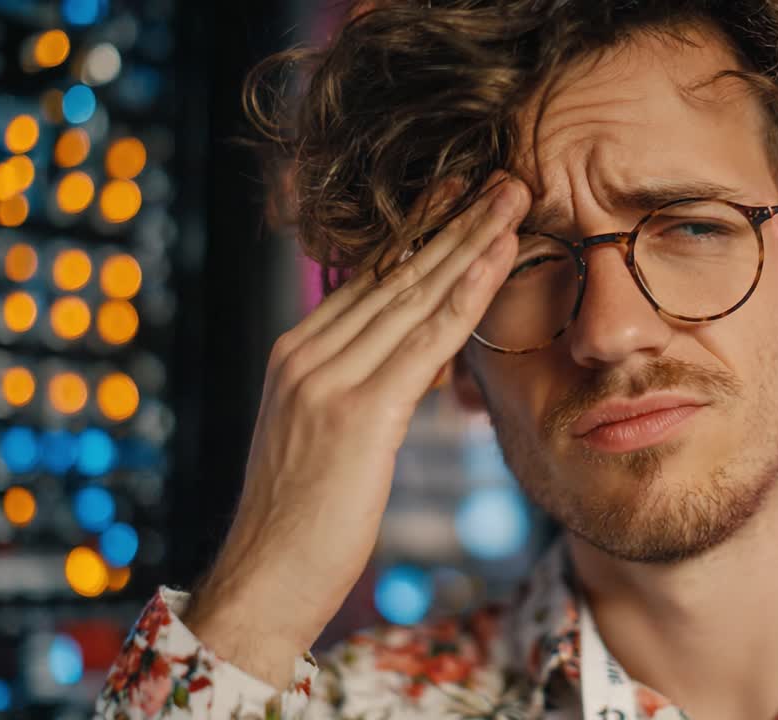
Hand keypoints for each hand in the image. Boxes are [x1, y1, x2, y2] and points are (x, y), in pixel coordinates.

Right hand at [182, 172, 528, 685]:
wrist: (264, 583)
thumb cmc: (304, 522)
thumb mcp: (334, 440)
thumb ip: (373, 388)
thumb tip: (429, 361)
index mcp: (298, 355)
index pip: (370, 281)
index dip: (421, 236)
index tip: (461, 197)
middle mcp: (307, 354)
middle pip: (394, 273)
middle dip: (453, 221)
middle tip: (501, 177)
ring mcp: (329, 378)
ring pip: (414, 293)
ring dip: (471, 239)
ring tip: (513, 196)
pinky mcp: (358, 411)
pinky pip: (426, 338)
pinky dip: (469, 292)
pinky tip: (503, 256)